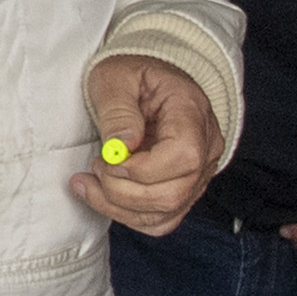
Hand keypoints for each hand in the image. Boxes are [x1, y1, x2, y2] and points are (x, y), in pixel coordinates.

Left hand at [69, 55, 221, 232]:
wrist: (151, 80)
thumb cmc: (135, 75)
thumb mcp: (115, 78)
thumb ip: (118, 111)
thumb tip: (121, 147)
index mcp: (192, 113)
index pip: (185, 157)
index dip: (142, 169)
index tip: (109, 158)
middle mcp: (206, 148)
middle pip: (174, 194)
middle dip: (122, 192)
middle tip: (96, 166)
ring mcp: (199, 174)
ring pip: (166, 214)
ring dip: (119, 207)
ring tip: (90, 182)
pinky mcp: (184, 190)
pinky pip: (162, 220)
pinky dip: (129, 216)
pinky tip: (103, 196)